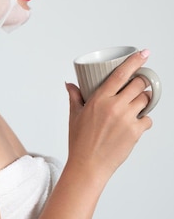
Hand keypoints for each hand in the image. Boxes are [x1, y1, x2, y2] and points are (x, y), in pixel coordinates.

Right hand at [66, 50, 152, 181]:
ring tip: (137, 105)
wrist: (88, 165)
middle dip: (141, 82)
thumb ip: (74, 97)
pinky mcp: (135, 132)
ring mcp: (126, 119)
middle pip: (138, 84)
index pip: (121, 73)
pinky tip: (136, 123)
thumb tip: (70, 84)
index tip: (144, 53)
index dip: (135, 61)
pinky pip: (148, 119)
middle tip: (138, 86)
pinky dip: (144, 120)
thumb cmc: (80, 142)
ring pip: (146, 100)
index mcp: (99, 99)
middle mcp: (114, 106)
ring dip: (144, 100)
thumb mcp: (75, 116)